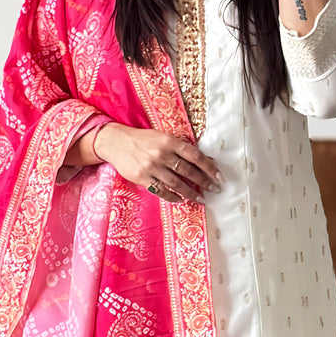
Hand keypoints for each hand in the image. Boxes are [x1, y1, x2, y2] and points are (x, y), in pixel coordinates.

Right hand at [94, 123, 222, 202]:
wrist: (115, 142)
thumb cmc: (142, 139)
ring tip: (201, 199)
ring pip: (176, 183)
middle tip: (214, 189)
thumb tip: (203, 159)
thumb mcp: (162, 137)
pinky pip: (161, 190)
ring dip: (191, 193)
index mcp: (169, 141)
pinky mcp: (142, 178)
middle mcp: (161, 154)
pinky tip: (180, 199)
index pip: (195, 155)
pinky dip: (172, 196)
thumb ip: (180, 148)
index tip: (219, 177)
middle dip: (204, 182)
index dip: (209, 167)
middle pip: (188, 171)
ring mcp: (152, 167)